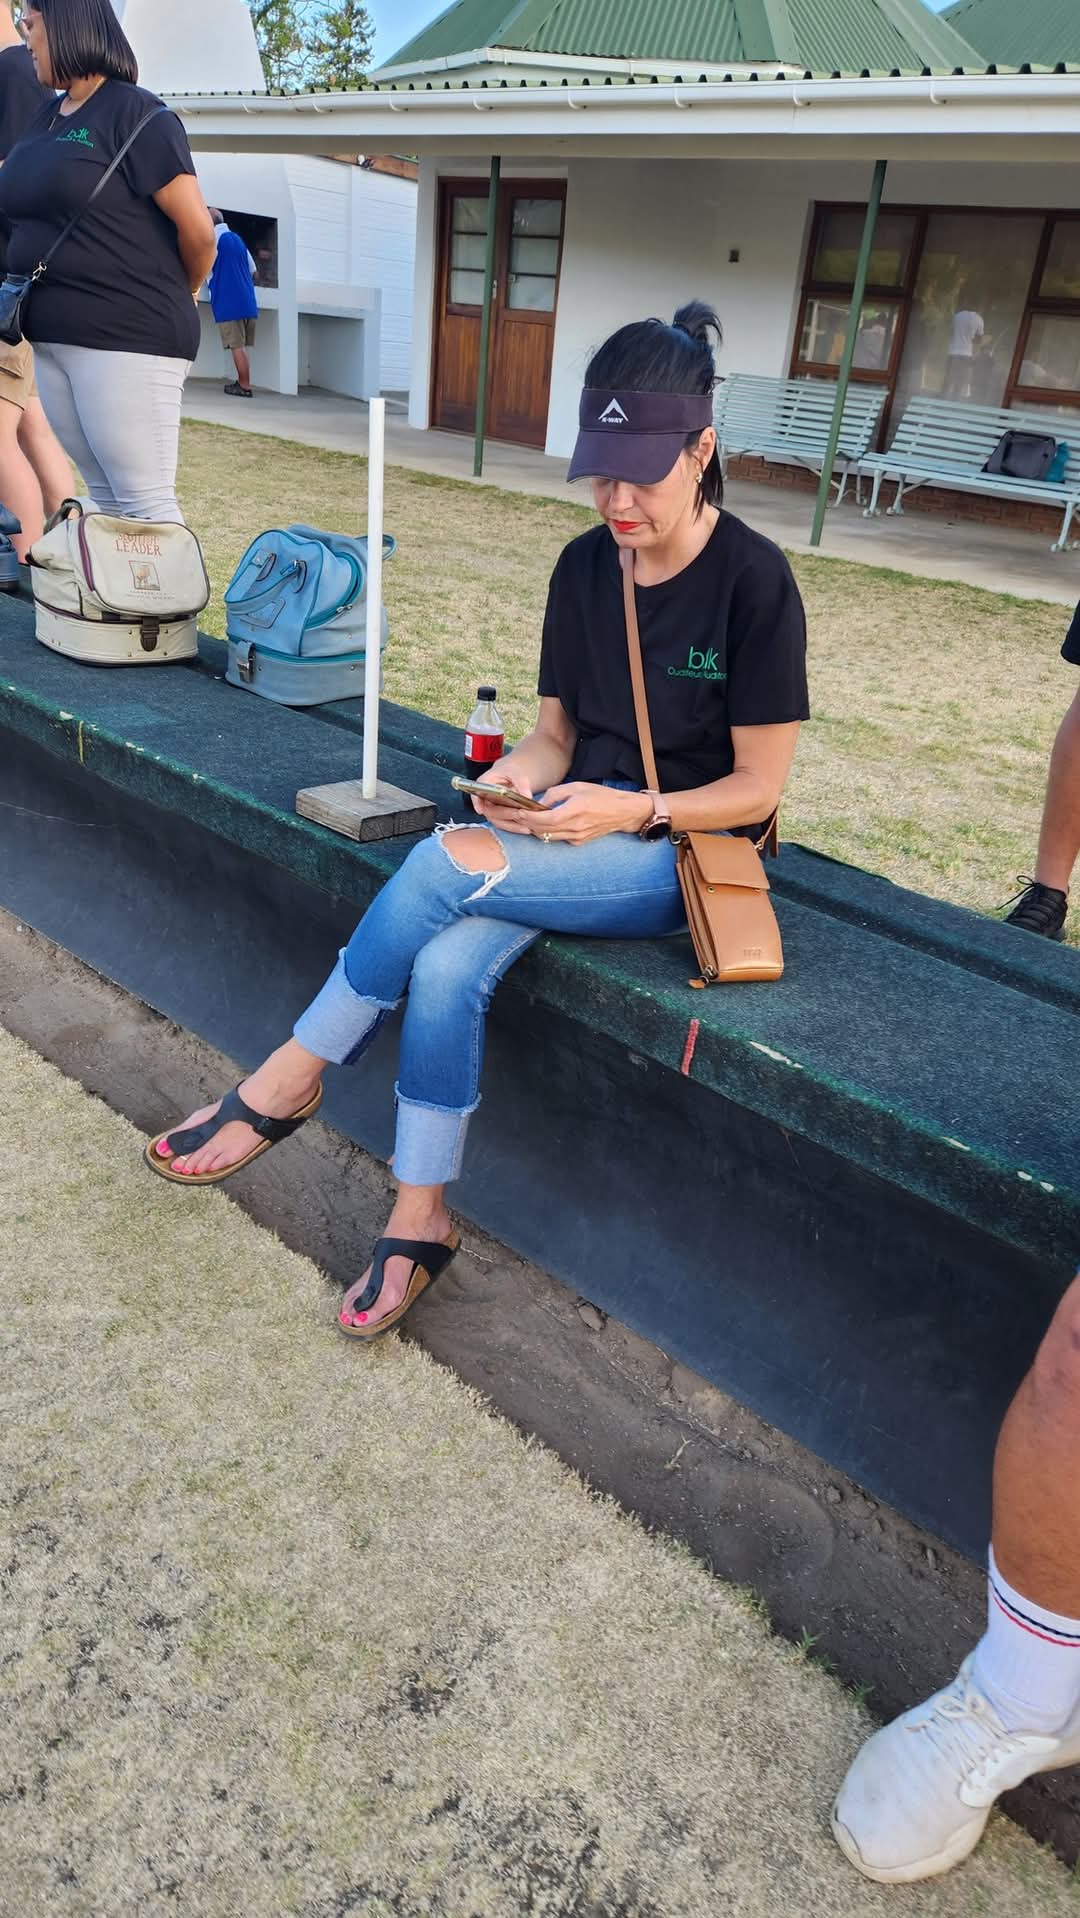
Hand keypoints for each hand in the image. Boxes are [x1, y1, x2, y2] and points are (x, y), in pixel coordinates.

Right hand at [469, 760, 540, 835]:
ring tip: (526, 827)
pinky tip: (526, 828)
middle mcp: (485, 798)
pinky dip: (514, 827)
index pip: (476, 794)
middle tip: (519, 814)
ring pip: (497, 820)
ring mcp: (491, 808)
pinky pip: (504, 824)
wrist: (511, 775)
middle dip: (505, 814)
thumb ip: (521, 783)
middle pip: (490, 811)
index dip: (477, 803)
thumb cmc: (510, 772)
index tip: (481, 810)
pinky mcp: (499, 815)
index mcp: (485, 783)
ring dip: (511, 825)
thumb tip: (527, 796)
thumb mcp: (516, 773)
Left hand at [529, 783, 651, 844]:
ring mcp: (577, 836)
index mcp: (575, 810)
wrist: (622, 812)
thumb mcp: (577, 786)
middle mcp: (575, 827)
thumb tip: (539, 803)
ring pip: (549, 837)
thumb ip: (555, 794)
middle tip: (517, 815)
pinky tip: (544, 824)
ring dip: (536, 830)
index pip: (546, 819)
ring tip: (527, 820)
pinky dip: (548, 832)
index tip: (519, 811)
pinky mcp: (579, 842)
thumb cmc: (600, 795)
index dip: (529, 817)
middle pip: (544, 830)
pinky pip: (558, 838)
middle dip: (528, 823)